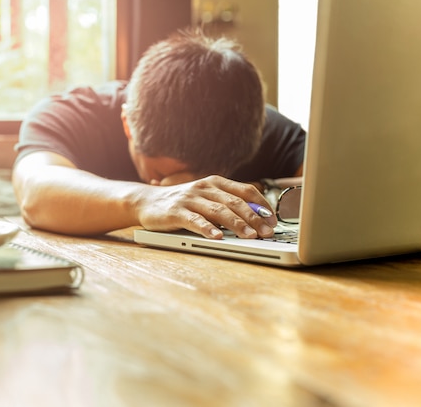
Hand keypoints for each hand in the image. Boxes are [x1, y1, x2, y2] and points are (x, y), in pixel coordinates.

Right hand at [137, 175, 276, 238]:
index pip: (245, 190)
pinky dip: (207, 228)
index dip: (262, 205)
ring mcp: (189, 199)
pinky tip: (217, 237)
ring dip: (237, 224)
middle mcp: (204, 187)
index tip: (274, 221)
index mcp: (215, 182)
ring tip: (250, 237)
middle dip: (255, 218)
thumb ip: (227, 204)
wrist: (146, 202)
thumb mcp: (206, 199)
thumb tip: (257, 218)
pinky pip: (194, 220)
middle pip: (235, 202)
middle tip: (268, 232)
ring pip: (218, 211)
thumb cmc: (182, 203)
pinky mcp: (175, 212)